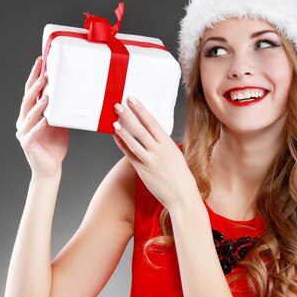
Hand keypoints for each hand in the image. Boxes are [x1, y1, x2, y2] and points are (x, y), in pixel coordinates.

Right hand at [16, 56, 68, 176]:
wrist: (51, 167)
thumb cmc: (55, 145)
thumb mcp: (60, 123)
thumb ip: (60, 110)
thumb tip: (72, 94)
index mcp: (30, 113)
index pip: (31, 91)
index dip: (35, 76)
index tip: (41, 61)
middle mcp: (23, 120)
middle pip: (27, 99)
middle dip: (36, 86)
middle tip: (45, 75)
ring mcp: (23, 132)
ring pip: (28, 115)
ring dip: (37, 105)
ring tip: (46, 96)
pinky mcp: (27, 144)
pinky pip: (32, 133)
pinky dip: (38, 126)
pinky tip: (45, 121)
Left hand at [113, 97, 198, 211]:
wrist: (182, 196)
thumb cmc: (180, 176)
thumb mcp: (175, 155)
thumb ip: (163, 144)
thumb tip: (151, 134)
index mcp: (168, 144)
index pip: (152, 122)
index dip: (141, 110)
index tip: (132, 100)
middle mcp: (159, 151)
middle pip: (140, 129)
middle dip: (128, 116)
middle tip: (118, 105)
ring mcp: (150, 161)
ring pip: (133, 142)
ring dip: (123, 130)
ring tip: (114, 120)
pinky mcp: (143, 171)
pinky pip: (130, 156)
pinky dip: (122, 145)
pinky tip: (116, 137)